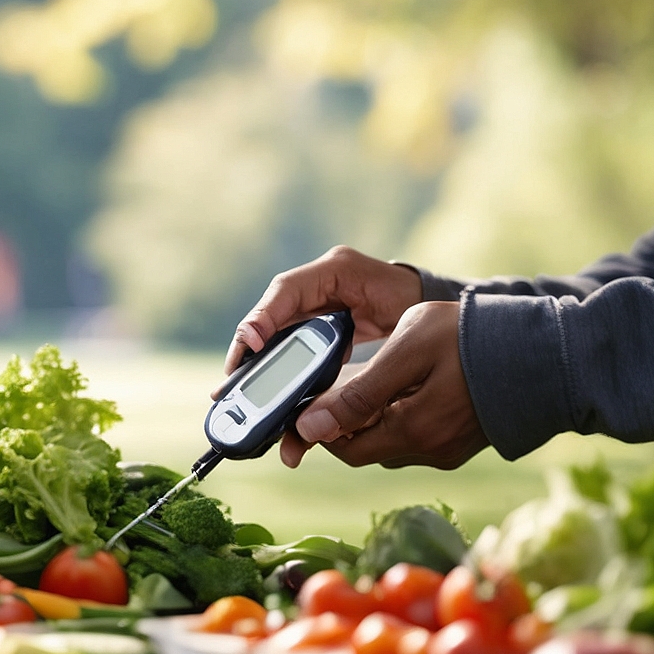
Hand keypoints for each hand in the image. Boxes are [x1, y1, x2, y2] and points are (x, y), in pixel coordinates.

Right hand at [220, 246, 423, 380]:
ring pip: (273, 326)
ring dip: (253, 354)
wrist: (423, 302)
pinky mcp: (315, 320)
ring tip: (234, 382)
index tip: (251, 344)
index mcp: (335, 270)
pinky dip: (271, 359)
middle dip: (247, 343)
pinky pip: (286, 338)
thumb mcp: (391, 319)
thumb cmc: (410, 307)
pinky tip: (258, 382)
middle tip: (230, 374)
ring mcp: (314, 299)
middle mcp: (318, 281)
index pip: (287, 289)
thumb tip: (323, 372)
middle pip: (270, 311)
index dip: (265, 316)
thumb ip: (359, 337)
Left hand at [281, 300, 487, 469]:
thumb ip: (358, 392)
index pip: (344, 446)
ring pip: (390, 442)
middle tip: (338, 384)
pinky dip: (400, 417)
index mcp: (414, 431)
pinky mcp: (460, 443)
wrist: (547, 350)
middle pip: (365, 448)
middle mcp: (430, 452)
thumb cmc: (474, 338)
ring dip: (373, 418)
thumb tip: (309, 427)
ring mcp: (447, 451)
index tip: (308, 398)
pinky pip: (415, 437)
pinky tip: (406, 386)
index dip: (320, 425)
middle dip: (345, 421)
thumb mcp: (409, 351)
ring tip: (374, 379)